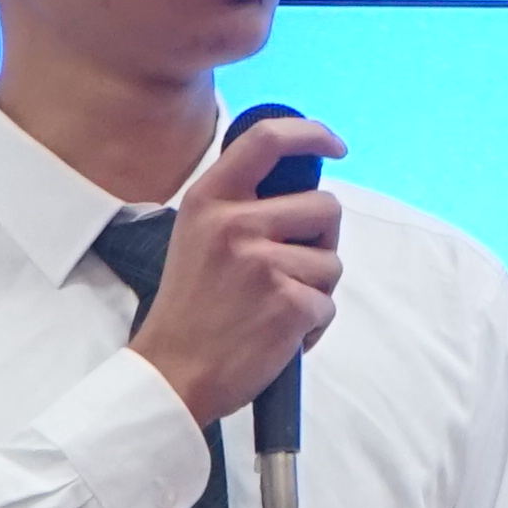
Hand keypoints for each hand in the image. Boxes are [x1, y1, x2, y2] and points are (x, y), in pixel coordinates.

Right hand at [125, 113, 345, 424]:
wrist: (172, 373)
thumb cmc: (192, 308)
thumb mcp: (198, 236)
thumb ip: (241, 207)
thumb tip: (303, 187)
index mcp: (210, 200)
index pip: (268, 140)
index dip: (311, 134)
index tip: (335, 144)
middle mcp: (235, 223)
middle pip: (325, 206)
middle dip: (321, 241)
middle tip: (288, 270)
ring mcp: (263, 264)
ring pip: (332, 262)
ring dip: (314, 288)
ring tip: (270, 308)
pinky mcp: (288, 303)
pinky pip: (328, 304)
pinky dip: (312, 324)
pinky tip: (276, 334)